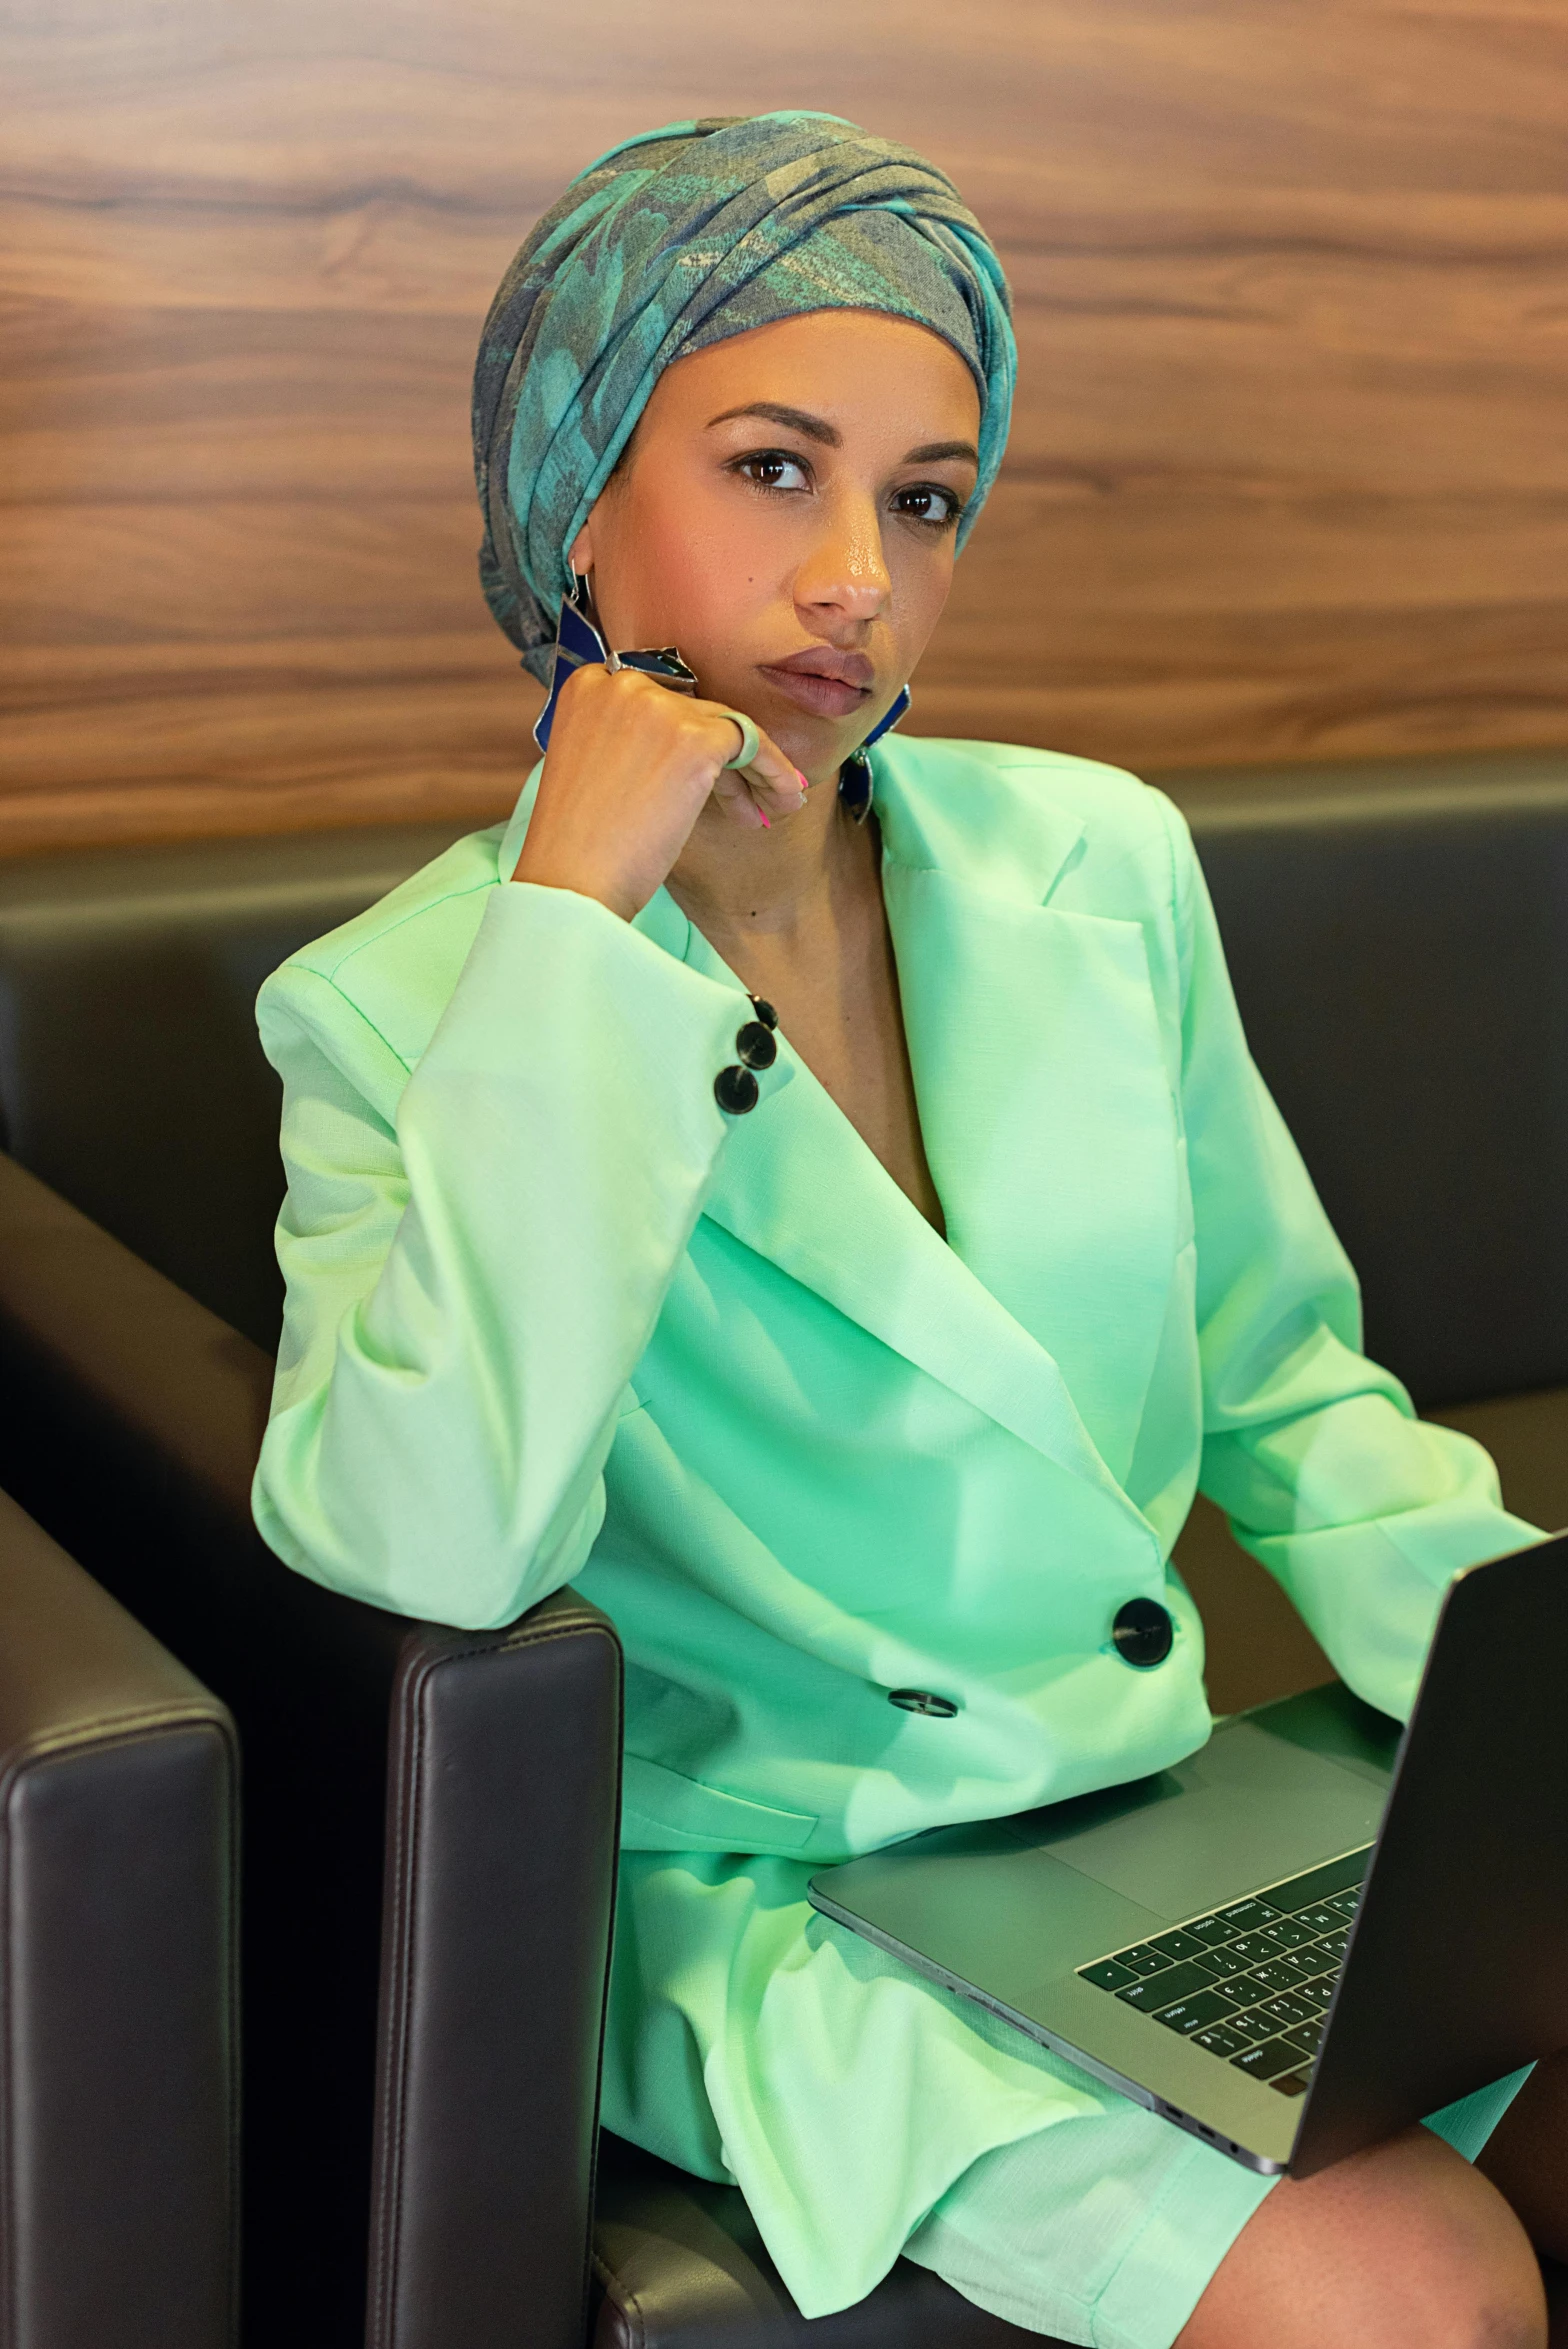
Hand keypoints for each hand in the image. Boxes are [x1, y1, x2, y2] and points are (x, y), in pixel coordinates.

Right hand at [512, 664, 806, 919]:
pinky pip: (752, 743)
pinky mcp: (695, 738)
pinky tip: (784, 802)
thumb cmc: (579, 846)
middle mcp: (622, 685)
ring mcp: (659, 707)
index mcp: (588, 687)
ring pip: (728, 726)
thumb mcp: (591, 770)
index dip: (687, 738)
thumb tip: (683, 748)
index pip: (658, 700)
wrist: (573, 881)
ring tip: (771, 807)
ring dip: (755, 769)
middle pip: (694, 712)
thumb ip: (627, 742)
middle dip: (723, 760)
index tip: (707, 775)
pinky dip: (774, 772)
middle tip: (745, 803)